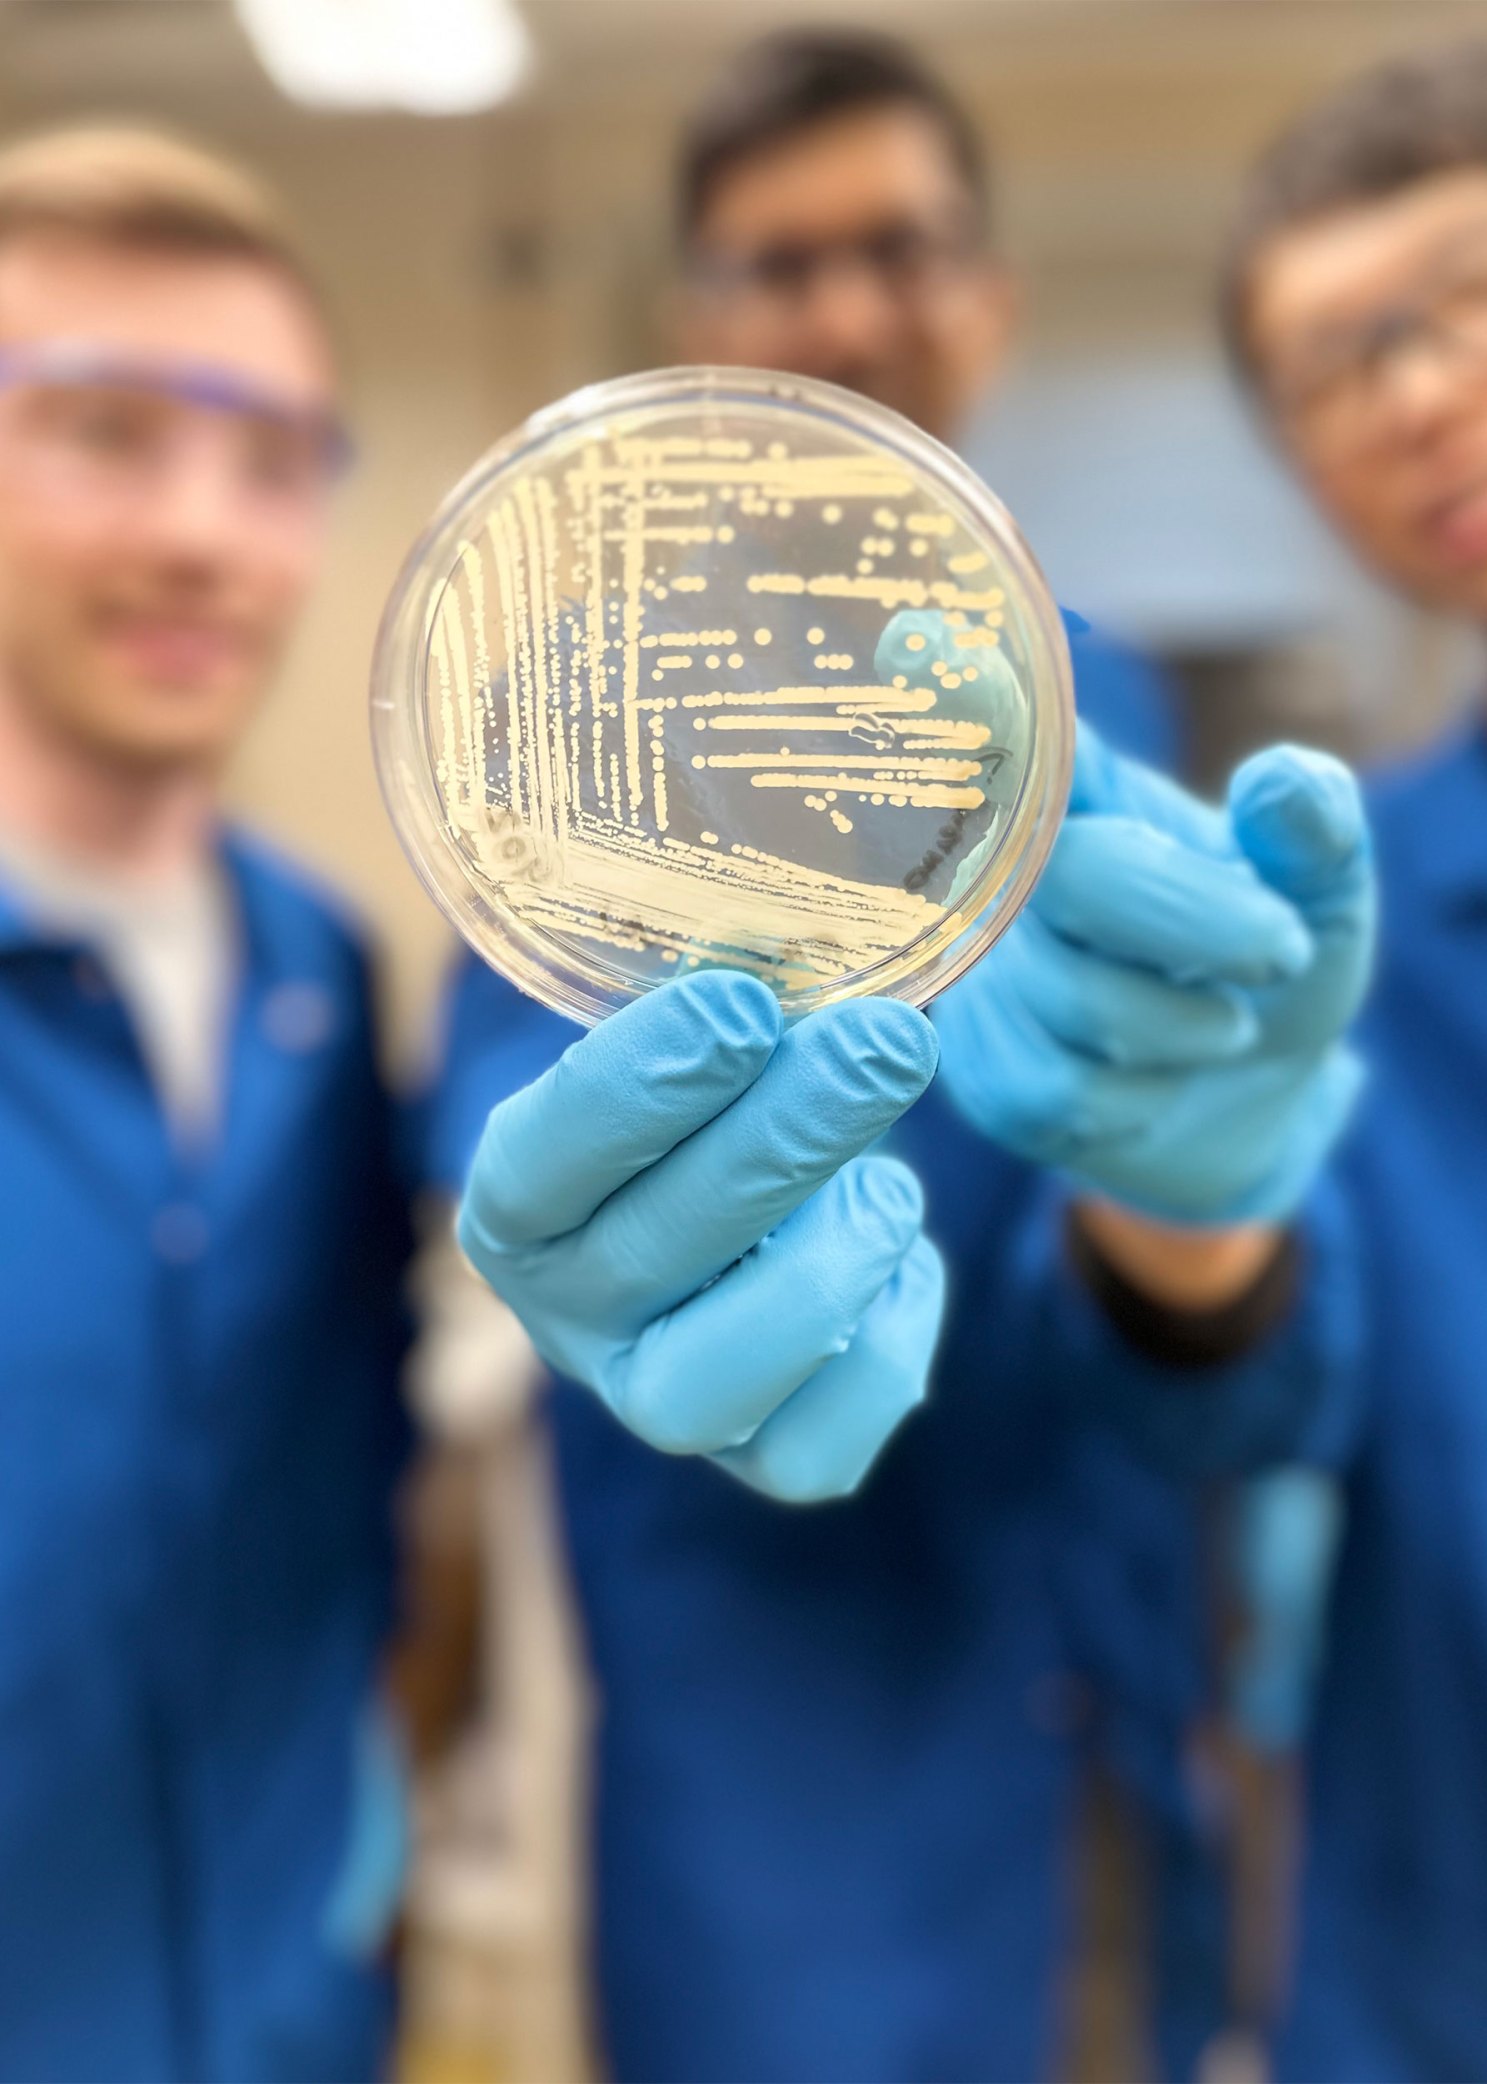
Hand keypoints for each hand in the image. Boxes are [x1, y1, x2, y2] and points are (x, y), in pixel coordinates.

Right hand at [457, 971, 944, 1502]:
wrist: (746, 1189)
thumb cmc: (719, 1086)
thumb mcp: (698, 1023)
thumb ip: (723, 995)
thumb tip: (791, 951)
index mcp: (517, 1199)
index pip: (546, 1158)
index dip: (645, 1084)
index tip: (743, 1004)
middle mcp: (568, 1316)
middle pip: (655, 1250)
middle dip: (786, 1138)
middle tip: (883, 1044)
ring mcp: (656, 1398)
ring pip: (715, 1384)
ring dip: (831, 1263)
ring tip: (890, 1179)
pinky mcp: (759, 1456)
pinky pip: (819, 1451)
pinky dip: (886, 1351)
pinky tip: (901, 1260)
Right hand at [933, 723, 1375, 1223]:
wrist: (1251, 1105)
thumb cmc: (1274, 970)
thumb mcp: (1326, 895)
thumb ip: (1315, 832)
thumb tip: (1281, 779)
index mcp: (1091, 801)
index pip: (1025, 739)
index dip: (978, 706)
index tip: (915, 639)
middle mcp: (1014, 874)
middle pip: (1073, 876)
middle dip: (1198, 923)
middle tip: (1282, 950)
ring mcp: (989, 976)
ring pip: (1074, 1002)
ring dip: (1185, 1029)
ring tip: (1217, 1024)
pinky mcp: (985, 1075)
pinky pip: (1056, 1092)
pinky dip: (1142, 1101)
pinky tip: (1155, 1085)